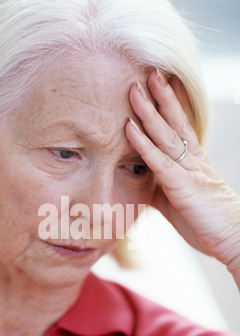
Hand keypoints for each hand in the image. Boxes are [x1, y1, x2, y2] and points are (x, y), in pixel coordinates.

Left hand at [126, 69, 239, 286]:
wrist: (232, 239)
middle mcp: (193, 160)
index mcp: (193, 163)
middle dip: (161, 96)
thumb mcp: (176, 202)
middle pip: (175, 122)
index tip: (161, 82)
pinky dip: (143, 143)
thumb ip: (159, 188)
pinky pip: (159, 161)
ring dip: (150, 111)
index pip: (181, 127)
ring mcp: (189, 171)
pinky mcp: (183, 186)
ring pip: (166, 135)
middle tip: (149, 71)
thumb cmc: (205, 222)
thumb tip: (140, 181)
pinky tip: (130, 127)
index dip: (171, 105)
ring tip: (137, 87)